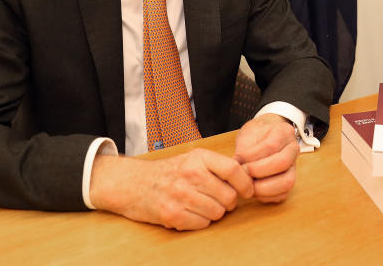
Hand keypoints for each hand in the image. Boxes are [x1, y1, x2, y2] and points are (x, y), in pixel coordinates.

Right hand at [89, 148, 253, 230]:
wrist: (134, 184)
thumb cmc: (169, 172)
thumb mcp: (193, 158)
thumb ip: (218, 165)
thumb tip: (248, 175)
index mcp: (199, 158)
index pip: (234, 170)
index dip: (246, 183)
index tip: (248, 191)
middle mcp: (190, 174)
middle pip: (229, 196)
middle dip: (229, 202)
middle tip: (221, 200)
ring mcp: (180, 195)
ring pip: (218, 212)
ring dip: (215, 213)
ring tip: (204, 205)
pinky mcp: (172, 214)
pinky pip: (202, 224)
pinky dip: (201, 221)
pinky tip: (192, 213)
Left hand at [234, 114, 299, 202]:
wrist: (265, 137)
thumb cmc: (256, 135)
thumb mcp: (248, 133)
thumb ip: (244, 148)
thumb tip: (238, 165)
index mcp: (284, 132)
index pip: (271, 145)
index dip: (253, 156)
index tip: (238, 160)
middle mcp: (293, 149)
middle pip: (283, 163)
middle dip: (259, 172)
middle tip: (244, 173)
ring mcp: (294, 166)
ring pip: (287, 182)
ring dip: (264, 188)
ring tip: (248, 185)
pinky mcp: (289, 181)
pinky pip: (283, 194)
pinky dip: (266, 196)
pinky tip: (254, 190)